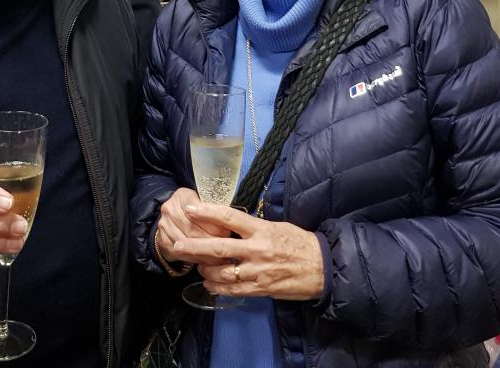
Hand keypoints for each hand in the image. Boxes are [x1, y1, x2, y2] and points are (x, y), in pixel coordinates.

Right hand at [155, 188, 230, 264]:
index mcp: (182, 195)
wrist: (175, 216)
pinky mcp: (162, 241)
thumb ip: (214, 210)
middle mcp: (169, 208)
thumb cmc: (197, 209)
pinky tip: (207, 262)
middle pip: (191, 228)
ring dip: (204, 252)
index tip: (227, 231)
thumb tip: (231, 226)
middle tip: (226, 247)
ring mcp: (164, 225)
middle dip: (210, 239)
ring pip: (186, 243)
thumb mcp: (204, 202)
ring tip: (220, 258)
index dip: (212, 222)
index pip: (198, 210)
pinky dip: (196, 259)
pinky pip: (181, 254)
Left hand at [172, 203, 324, 300]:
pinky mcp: (261, 289)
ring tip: (196, 266)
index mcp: (261, 229)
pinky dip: (218, 288)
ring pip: (223, 272)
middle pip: (219, 247)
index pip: (230, 217)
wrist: (322, 267)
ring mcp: (258, 271)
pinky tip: (208, 284)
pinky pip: (234, 290)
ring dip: (205, 270)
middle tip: (177, 245)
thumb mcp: (277, 226)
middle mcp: (256, 250)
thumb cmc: (299, 242)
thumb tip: (232, 222)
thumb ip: (254, 226)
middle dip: (194, 247)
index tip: (191, 209)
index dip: (208, 213)